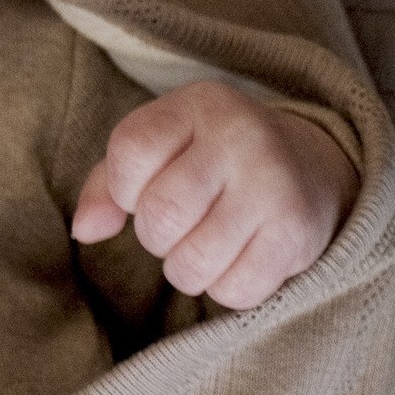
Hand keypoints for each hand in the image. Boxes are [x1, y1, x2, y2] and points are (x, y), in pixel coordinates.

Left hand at [71, 80, 358, 309]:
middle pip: (160, 215)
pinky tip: (241, 256)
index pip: (130, 152)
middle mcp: (241, 136)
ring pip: (191, 263)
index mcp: (200, 104)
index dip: (125, 189)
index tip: (147, 190)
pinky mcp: (295, 234)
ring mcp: (273, 185)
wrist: (310, 169)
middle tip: (182, 224)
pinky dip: (226, 287)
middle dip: (157, 235)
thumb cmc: (211, 164)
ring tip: (209, 242)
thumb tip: (85, 230)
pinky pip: (232, 290)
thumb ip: (108, 184)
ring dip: (188, 268)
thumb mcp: (160, 151)